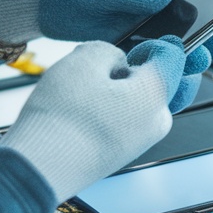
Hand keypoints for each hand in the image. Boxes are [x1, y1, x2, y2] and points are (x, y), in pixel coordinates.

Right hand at [0, 38, 185, 202]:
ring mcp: (139, 142)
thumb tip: (116, 61)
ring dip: (118, 91)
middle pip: (158, 82)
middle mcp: (155, 122)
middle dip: (133, 71)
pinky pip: (125, 121)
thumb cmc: (60, 119)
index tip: (130, 46)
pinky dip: (109, 111)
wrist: (39, 169)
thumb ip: (110, 50)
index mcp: (155, 96)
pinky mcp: (121, 154)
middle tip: (100, 71)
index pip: (172, 57)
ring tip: (83, 94)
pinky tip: (82, 113)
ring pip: (139, 102)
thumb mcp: (83, 60)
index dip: (149, 44)